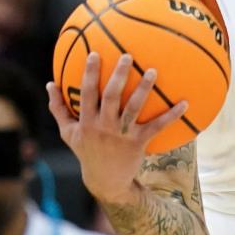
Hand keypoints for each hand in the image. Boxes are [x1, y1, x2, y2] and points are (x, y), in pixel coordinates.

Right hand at [46, 53, 186, 201]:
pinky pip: (157, 126)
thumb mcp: (68, 132)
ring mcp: (122, 134)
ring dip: (143, 89)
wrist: (105, 180)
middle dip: (118, 75)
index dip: (89, 74)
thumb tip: (49, 84)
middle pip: (111, 97)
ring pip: (134, 108)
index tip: (94, 54)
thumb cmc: (86, 150)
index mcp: (86, 121)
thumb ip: (58, 109)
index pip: (87, 94)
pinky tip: (185, 102)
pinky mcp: (139, 142)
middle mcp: (103, 126)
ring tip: (153, 71)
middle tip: (127, 55)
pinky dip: (172, 115)